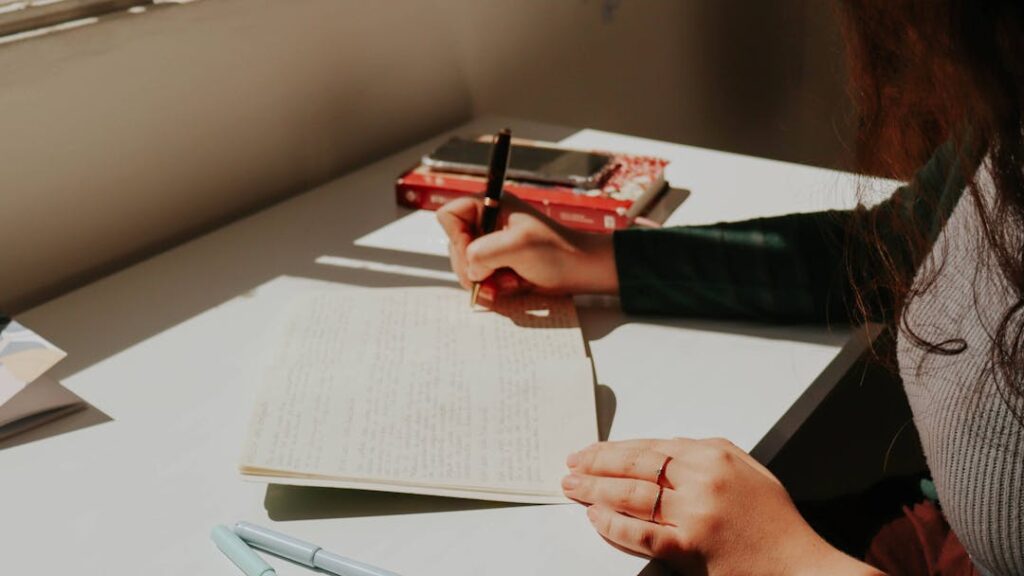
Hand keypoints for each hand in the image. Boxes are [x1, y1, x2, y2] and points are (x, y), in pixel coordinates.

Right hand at [435, 194, 618, 301]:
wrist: (583, 271)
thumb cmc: (557, 251)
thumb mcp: (517, 247)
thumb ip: (482, 253)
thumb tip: (470, 269)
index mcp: (492, 205)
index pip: (449, 216)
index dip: (456, 238)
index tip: (474, 255)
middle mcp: (488, 222)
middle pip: (455, 246)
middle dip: (472, 267)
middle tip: (492, 278)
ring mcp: (493, 245)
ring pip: (467, 266)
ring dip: (485, 280)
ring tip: (509, 283)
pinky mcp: (500, 264)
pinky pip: (481, 279)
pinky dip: (493, 287)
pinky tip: (512, 286)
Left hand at [562, 438, 882, 575]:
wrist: (801, 566)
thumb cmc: (774, 521)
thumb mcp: (746, 469)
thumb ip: (704, 454)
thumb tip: (661, 448)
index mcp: (714, 454)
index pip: (649, 446)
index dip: (612, 450)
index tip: (589, 452)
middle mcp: (703, 478)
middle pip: (635, 466)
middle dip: (596, 466)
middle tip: (570, 468)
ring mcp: (696, 513)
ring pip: (632, 495)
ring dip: (596, 491)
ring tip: (574, 489)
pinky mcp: (691, 546)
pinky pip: (642, 533)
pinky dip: (614, 525)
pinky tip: (596, 519)